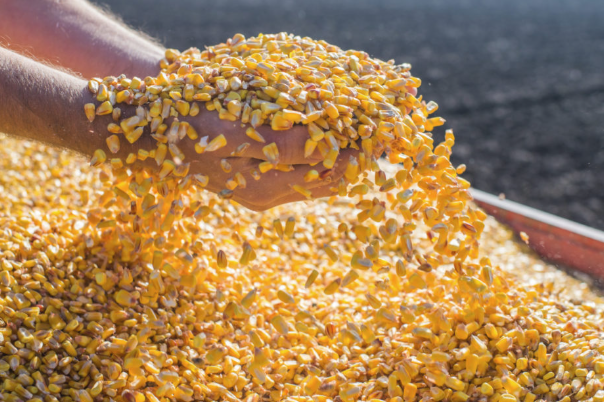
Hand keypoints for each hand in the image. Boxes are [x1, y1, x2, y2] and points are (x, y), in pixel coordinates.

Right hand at [179, 109, 357, 210]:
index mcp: (264, 188)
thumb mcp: (233, 133)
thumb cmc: (190, 129)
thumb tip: (326, 148)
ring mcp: (262, 191)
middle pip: (324, 182)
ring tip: (356, 136)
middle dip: (349, 159)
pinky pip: (297, 174)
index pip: (324, 176)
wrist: (155, 137)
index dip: (352, 155)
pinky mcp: (256, 181)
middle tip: (373, 135)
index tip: (373, 134)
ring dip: (335, 158)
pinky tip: (324, 141)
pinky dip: (315, 157)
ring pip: (314, 179)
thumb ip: (280, 145)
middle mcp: (267, 196)